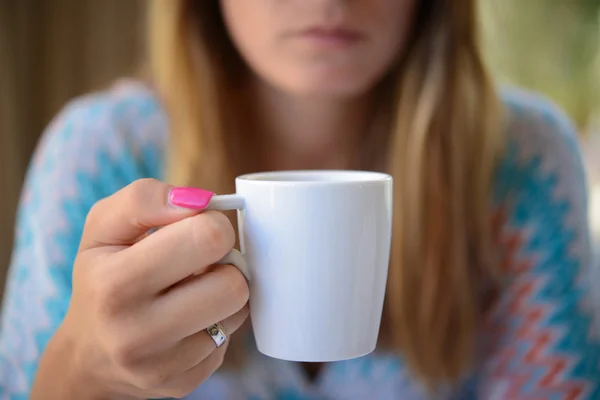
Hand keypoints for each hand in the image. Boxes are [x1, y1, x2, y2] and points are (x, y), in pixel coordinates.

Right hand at [32, 179, 249, 398]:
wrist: (87, 354)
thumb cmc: (101, 277)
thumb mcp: (103, 227)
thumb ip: (144, 198)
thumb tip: (200, 200)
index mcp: (115, 284)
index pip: (209, 237)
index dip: (212, 224)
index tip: (196, 230)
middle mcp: (136, 333)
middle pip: (234, 282)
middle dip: (224, 262)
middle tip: (200, 262)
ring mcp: (162, 367)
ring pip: (238, 311)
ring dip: (225, 292)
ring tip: (193, 289)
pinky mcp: (182, 384)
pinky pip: (230, 340)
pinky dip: (217, 323)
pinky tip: (189, 320)